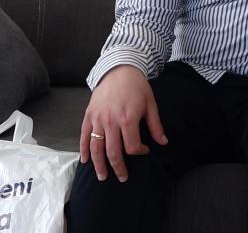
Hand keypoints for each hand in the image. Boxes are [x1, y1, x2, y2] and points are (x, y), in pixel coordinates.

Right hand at [79, 65, 166, 182]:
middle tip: (122, 177)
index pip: (132, 146)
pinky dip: (84, 150)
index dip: (139, 152)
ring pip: (96, 148)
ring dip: (99, 165)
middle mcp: (111, 122)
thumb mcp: (151, 104)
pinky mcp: (89, 116)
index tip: (144, 150)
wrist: (119, 70)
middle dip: (118, 167)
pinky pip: (84, 137)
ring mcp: (98, 119)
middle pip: (113, 152)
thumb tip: (163, 142)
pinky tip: (85, 161)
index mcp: (128, 119)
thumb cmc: (137, 87)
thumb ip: (155, 125)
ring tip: (102, 177)